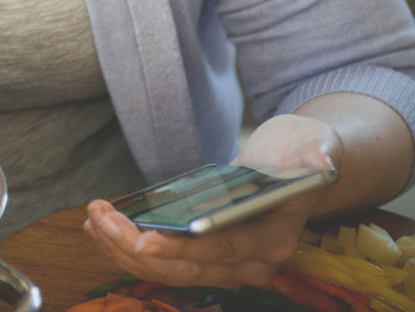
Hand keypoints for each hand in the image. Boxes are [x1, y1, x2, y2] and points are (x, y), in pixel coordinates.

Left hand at [82, 115, 340, 288]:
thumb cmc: (303, 152)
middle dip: (137, 248)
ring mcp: (226, 264)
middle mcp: (250, 261)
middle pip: (188, 268)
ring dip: (124, 249)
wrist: (297, 166)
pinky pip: (164, 262)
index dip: (184, 249)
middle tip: (100, 219)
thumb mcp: (316, 143)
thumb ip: (319, 153)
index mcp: (275, 239)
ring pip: (169, 271)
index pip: (225, 250)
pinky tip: (101, 226)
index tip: (144, 239)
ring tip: (93, 219)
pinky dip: (129, 247)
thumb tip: (321, 162)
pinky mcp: (205, 256)